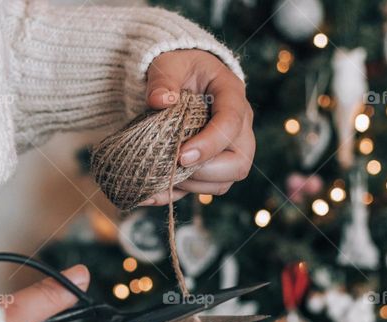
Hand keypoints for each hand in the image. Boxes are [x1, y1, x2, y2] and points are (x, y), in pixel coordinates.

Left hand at [141, 49, 254, 205]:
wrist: (179, 79)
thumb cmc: (179, 67)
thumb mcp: (169, 62)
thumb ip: (163, 78)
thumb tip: (159, 101)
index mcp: (232, 96)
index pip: (231, 125)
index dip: (209, 144)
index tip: (181, 155)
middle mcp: (238, 128)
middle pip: (238, 164)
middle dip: (205, 171)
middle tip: (174, 164)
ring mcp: (227, 152)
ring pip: (222, 183)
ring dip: (190, 185)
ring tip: (161, 172)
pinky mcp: (210, 168)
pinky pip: (199, 190)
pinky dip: (173, 195)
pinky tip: (148, 194)